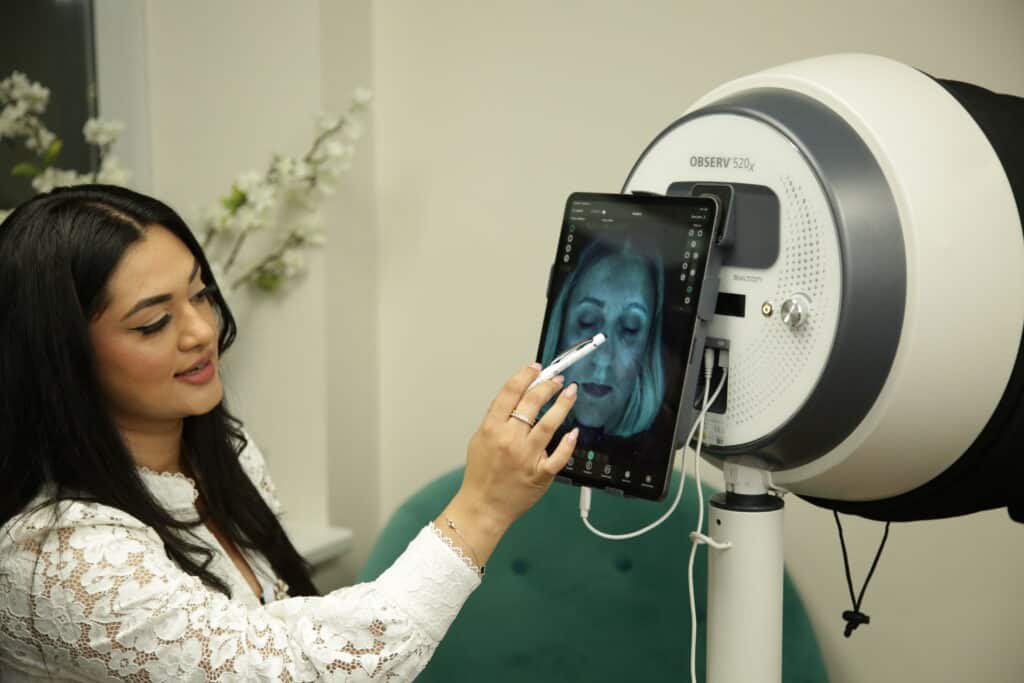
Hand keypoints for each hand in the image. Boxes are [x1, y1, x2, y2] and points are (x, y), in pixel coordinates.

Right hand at [436, 363, 577, 567]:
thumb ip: (496, 418)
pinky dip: (568, 442)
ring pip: (550, 424)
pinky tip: (574, 431)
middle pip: (532, 403)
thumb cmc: (482, 474)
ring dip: (562, 404)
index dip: (524, 376)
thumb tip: (516, 396)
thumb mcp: (479, 439)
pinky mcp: (540, 474)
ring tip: (570, 392)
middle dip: (547, 386)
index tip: (535, 368)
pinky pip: (559, 455)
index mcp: (492, 429)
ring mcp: (526, 457)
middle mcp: (510, 440)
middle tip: (557, 379)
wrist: (484, 506)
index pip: (510, 393)